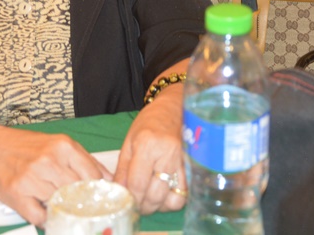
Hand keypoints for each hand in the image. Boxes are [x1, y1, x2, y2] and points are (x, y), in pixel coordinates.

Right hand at [0, 128, 109, 226]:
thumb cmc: (29, 148)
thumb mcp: (60, 145)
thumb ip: (86, 161)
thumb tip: (112, 180)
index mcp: (63, 146)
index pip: (93, 176)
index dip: (99, 191)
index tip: (100, 200)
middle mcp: (48, 161)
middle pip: (77, 192)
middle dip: (81, 203)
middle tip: (82, 209)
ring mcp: (31, 177)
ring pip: (59, 205)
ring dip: (63, 210)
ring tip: (62, 208)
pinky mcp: (17, 193)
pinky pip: (39, 216)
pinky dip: (46, 219)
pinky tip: (46, 213)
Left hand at [114, 88, 186, 214]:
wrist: (175, 107)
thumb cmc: (150, 122)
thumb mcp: (129, 141)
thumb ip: (123, 169)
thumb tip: (118, 192)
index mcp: (148, 145)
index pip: (137, 184)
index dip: (130, 199)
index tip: (125, 202)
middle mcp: (168, 155)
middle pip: (154, 196)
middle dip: (142, 206)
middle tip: (136, 203)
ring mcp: (184, 163)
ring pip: (172, 201)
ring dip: (159, 206)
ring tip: (150, 198)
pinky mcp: (194, 168)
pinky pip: (184, 195)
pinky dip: (172, 200)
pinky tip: (164, 193)